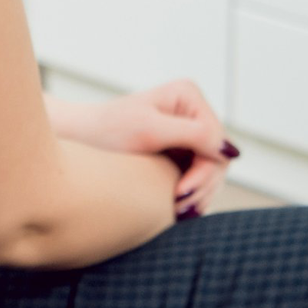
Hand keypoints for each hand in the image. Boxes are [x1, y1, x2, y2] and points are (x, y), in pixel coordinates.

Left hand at [46, 81, 237, 220]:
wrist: (76, 141)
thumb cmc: (106, 132)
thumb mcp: (149, 130)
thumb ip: (193, 134)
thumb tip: (230, 150)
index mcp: (188, 96)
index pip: (216, 141)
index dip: (205, 170)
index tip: (180, 192)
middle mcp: (192, 112)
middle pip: (218, 159)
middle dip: (202, 185)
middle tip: (179, 208)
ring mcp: (188, 134)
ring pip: (213, 173)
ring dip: (199, 195)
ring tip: (176, 212)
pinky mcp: (181, 154)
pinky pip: (199, 179)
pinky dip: (192, 196)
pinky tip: (176, 208)